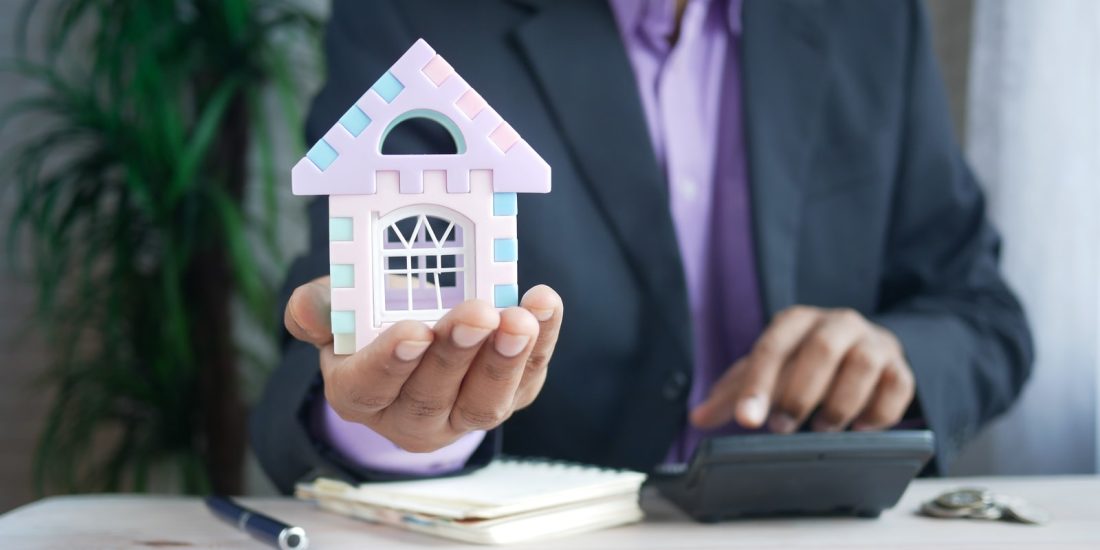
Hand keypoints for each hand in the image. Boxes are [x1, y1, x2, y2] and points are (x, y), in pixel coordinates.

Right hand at [285, 276, 563, 452]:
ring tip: (519, 319)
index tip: (415, 331)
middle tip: (478, 314)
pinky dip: (542, 343)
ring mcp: (462, 414)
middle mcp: (410, 416)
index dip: (392, 361)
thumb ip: (319, 307)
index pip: (370, 386)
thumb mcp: (338, 309)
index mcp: (359, 394)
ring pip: (484, 402)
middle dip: (457, 354)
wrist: (417, 331)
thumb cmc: (372, 319)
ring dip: (505, 360)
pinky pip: (527, 379)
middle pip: (432, 396)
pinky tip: (544, 306)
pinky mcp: (508, 398)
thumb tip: (309, 309)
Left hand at [691, 306, 914, 433]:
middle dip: (799, 394)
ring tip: (823, 429)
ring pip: (862, 365)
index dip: (758, 385)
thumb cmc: (806, 363)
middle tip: (782, 428)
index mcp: (796, 321)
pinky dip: (878, 412)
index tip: (747, 420)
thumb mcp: (769, 371)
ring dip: (840, 403)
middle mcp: (837, 323)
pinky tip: (860, 428)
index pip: (772, 348)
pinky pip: (896, 386)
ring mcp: (873, 343)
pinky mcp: (900, 367)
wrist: (864, 349)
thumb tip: (698, 417)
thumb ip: (734, 393)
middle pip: (820, 350)